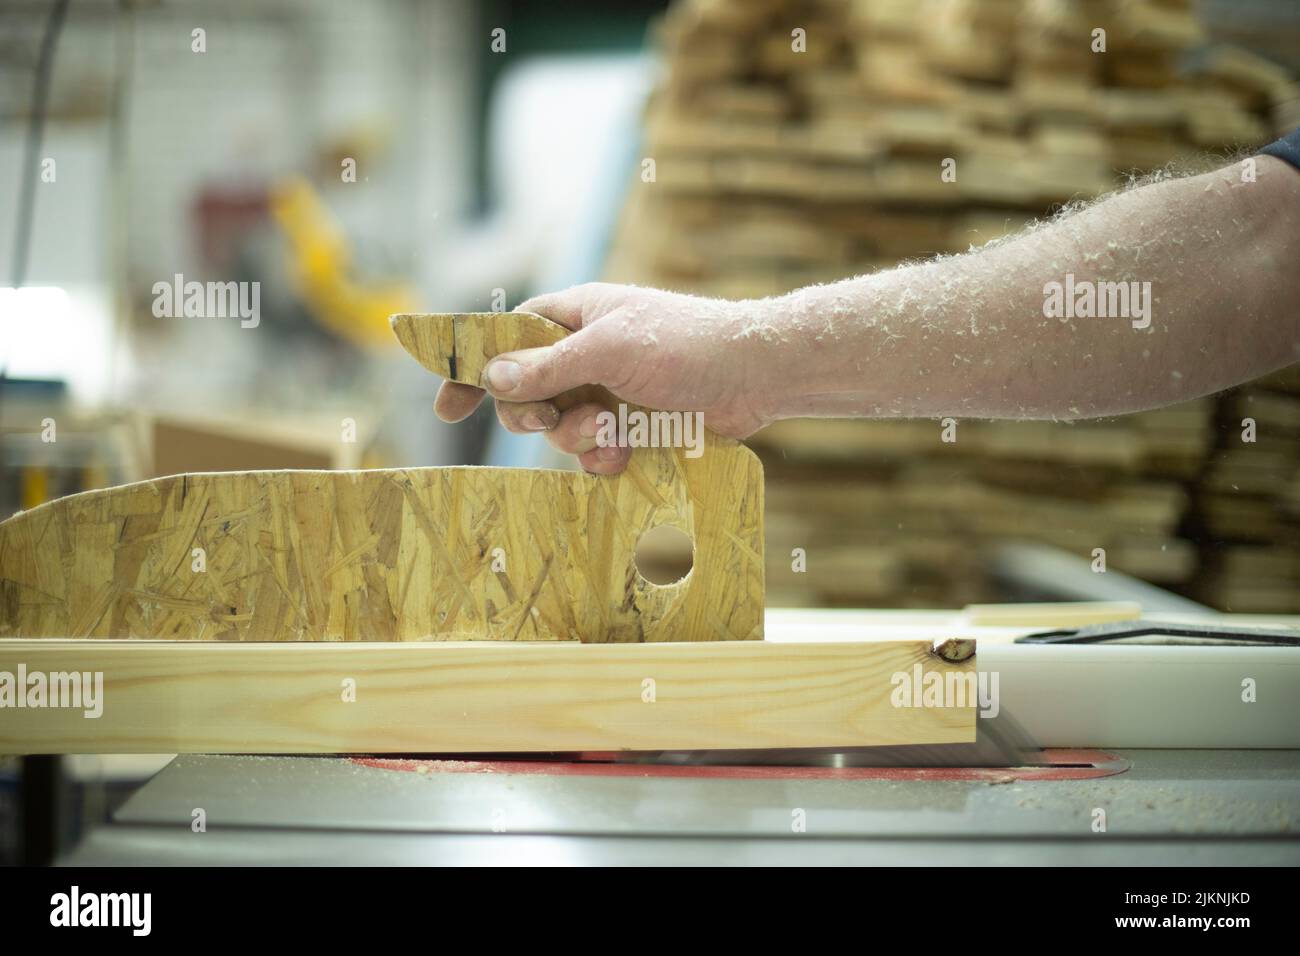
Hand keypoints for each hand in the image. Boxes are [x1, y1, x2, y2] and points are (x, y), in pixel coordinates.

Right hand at [434, 283, 779, 473]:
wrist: (755, 376)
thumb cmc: (686, 344)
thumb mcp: (610, 349)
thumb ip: (550, 366)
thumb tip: (493, 377)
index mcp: (574, 317)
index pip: (505, 340)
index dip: (474, 369)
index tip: (446, 408)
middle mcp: (586, 354)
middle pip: (526, 392)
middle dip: (534, 413)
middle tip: (549, 418)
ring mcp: (609, 392)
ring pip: (560, 428)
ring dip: (577, 437)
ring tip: (613, 432)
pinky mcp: (634, 428)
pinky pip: (594, 453)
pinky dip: (602, 458)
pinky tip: (625, 454)